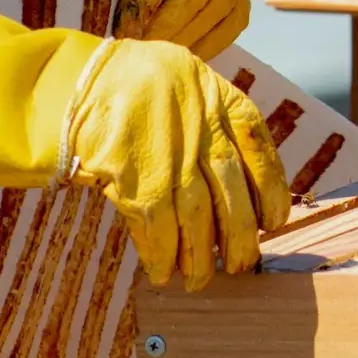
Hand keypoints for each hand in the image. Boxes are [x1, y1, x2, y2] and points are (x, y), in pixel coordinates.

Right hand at [0, 11, 289, 290]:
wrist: (82, 79)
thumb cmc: (141, 83)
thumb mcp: (192, 82)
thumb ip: (220, 121)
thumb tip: (245, 181)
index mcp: (221, 101)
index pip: (260, 150)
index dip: (273, 190)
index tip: (275, 220)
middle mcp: (201, 129)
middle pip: (231, 194)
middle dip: (239, 237)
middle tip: (241, 264)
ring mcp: (168, 155)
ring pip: (196, 218)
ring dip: (200, 257)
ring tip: (199, 279)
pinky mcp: (132, 178)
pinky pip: (155, 227)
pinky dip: (161, 255)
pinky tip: (162, 271)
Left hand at [18, 0, 248, 59]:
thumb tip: (100, 16)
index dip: (143, 1)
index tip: (121, 31)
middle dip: (165, 26)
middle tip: (134, 52)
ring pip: (218, 9)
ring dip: (184, 39)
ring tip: (150, 59)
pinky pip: (230, 24)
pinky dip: (206, 44)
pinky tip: (175, 55)